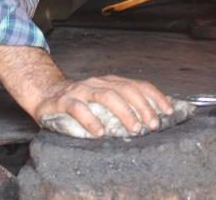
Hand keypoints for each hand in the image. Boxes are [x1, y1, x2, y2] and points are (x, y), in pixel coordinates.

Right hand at [35, 74, 173, 137]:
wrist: (46, 94)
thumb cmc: (80, 101)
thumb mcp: (104, 100)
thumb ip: (123, 105)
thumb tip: (153, 117)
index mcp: (111, 82)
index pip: (138, 85)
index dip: (155, 96)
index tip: (169, 110)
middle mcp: (99, 82)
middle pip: (125, 90)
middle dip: (142, 107)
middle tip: (152, 125)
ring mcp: (82, 90)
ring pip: (106, 96)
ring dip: (123, 112)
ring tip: (133, 128)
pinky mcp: (64, 101)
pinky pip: (78, 108)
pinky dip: (90, 120)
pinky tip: (99, 132)